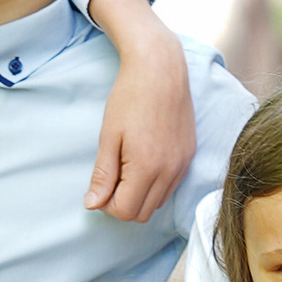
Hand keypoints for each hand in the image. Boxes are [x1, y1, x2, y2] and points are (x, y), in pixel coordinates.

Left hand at [85, 0, 196, 220]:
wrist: (161, 68)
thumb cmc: (130, 97)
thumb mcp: (109, 137)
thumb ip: (103, 175)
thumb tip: (92, 205)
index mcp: (147, 168)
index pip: (125, 211)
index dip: (106, 205)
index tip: (100, 186)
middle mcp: (170, 171)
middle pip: (143, 213)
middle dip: (122, 204)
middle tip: (110, 179)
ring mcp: (183, 164)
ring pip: (158, 202)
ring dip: (139, 195)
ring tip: (126, 168)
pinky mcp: (189, 155)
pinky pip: (171, 186)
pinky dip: (154, 184)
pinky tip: (143, 162)